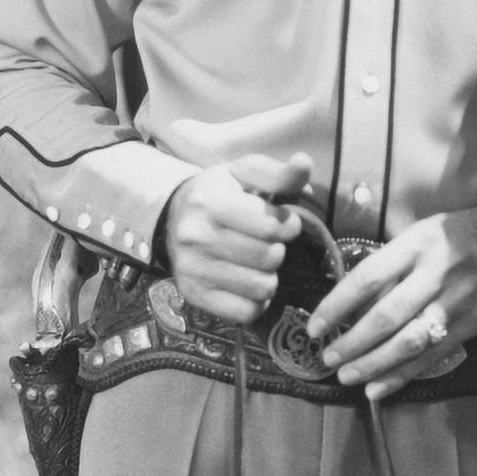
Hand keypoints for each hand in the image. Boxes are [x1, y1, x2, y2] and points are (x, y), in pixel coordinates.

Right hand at [163, 152, 311, 323]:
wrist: (172, 216)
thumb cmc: (218, 192)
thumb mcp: (244, 173)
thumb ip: (278, 172)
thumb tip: (304, 162)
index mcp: (210, 202)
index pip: (271, 226)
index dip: (288, 224)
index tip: (283, 221)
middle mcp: (196, 237)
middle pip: (270, 257)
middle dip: (278, 249)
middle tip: (266, 242)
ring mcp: (192, 270)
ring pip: (262, 287)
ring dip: (269, 275)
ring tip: (256, 261)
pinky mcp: (194, 295)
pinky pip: (246, 312)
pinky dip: (256, 301)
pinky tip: (248, 282)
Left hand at [310, 207, 476, 401]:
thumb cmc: (457, 234)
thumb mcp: (421, 233)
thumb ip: (390, 263)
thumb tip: (351, 299)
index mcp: (416, 246)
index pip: (368, 278)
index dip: (338, 305)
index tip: (314, 326)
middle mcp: (433, 276)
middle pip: (386, 316)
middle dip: (352, 342)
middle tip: (327, 359)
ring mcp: (453, 305)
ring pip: (407, 342)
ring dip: (373, 364)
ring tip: (347, 377)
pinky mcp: (469, 327)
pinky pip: (430, 357)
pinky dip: (401, 376)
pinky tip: (377, 389)